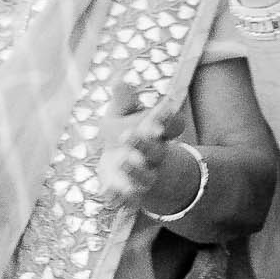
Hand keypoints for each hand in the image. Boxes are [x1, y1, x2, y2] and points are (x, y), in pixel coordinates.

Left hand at [95, 85, 187, 212]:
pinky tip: (106, 190)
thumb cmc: (130, 135)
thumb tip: (121, 79)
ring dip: (136, 171)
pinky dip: (119, 197)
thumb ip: (125, 101)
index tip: (161, 111)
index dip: (169, 120)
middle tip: (129, 135)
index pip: (174, 126)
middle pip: (158, 151)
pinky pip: (130, 200)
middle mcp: (157, 156)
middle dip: (146, 145)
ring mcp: (147, 177)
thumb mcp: (126, 116)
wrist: (136, 172)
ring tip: (122, 161)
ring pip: (146, 177)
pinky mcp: (134, 195)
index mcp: (160, 133)